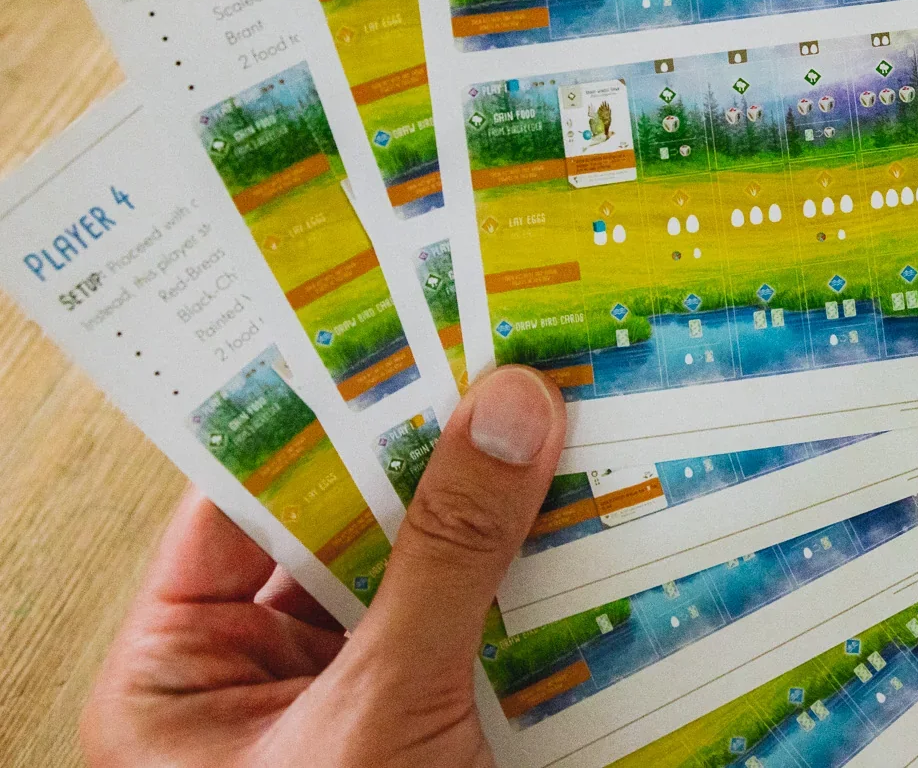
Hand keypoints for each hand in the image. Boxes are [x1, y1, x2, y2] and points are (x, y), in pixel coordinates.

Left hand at [83, 366, 565, 766]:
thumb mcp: (377, 709)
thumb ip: (442, 564)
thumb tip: (506, 415)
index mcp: (178, 677)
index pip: (247, 505)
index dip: (327, 420)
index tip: (404, 341)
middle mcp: (256, 684)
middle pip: (350, 533)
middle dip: (435, 468)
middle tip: (507, 384)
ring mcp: (346, 707)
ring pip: (425, 580)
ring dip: (497, 527)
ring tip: (561, 442)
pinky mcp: (427, 728)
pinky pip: (477, 635)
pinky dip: (531, 593)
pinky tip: (587, 528)